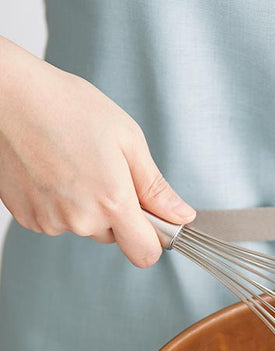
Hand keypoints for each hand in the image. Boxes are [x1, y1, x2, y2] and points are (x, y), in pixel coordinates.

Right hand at [0, 36, 194, 266]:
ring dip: (88, 207)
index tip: (153, 220)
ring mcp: (51, 221)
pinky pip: (59, 221)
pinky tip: (54, 172)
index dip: (154, 240)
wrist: (7, 96)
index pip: (145, 254)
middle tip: (106, 173)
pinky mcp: (29, 218)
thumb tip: (181, 216)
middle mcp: (81, 219)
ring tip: (75, 167)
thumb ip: (156, 187)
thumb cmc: (67, 108)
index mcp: (112, 202)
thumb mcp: (128, 140)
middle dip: (118, 214)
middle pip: (116, 238)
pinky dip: (62, 204)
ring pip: (87, 228)